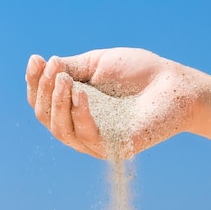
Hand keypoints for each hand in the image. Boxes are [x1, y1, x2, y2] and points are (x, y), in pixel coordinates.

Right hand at [26, 48, 197, 159]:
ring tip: (65, 80)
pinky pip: (88, 138)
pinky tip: (81, 94)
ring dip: (58, 103)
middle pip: (47, 118)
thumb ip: (71, 69)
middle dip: (45, 93)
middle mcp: (83, 128)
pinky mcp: (116, 149)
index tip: (36, 59)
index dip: (35, 84)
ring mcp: (98, 142)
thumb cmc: (140, 73)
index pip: (43, 103)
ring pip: (62, 131)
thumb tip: (45, 69)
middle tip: (55, 69)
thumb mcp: (98, 64)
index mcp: (75, 108)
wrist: (175, 85)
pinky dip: (80, 115)